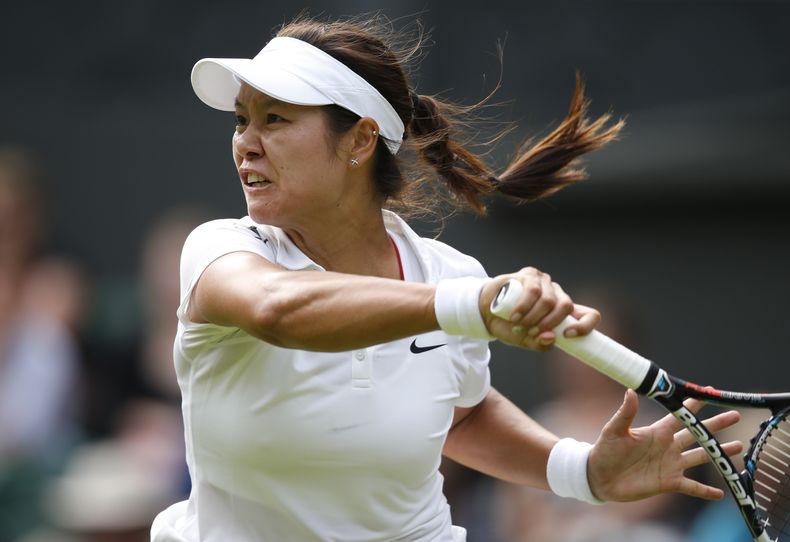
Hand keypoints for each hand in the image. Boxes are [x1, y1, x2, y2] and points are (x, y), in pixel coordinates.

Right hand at [480, 267, 600, 349]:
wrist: (485, 311)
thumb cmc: (508, 326)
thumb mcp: (524, 341)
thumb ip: (538, 343)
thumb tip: (551, 338)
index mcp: (563, 313)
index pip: (589, 315)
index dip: (585, 326)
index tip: (568, 335)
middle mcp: (557, 295)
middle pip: (566, 306)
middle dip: (549, 323)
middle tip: (532, 332)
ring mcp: (545, 283)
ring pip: (549, 300)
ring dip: (533, 317)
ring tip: (519, 325)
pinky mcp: (530, 275)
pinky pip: (533, 290)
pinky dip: (524, 306)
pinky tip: (515, 315)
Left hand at [587, 389, 742, 501]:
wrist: (599, 477)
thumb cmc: (605, 451)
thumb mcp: (614, 430)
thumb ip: (625, 412)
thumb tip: (631, 390)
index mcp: (657, 431)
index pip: (680, 415)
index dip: (694, 404)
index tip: (710, 392)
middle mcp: (668, 446)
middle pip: (698, 433)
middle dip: (716, 424)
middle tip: (735, 415)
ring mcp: (671, 464)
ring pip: (701, 456)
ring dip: (719, 453)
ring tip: (738, 447)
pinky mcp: (669, 483)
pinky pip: (692, 487)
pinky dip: (705, 491)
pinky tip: (721, 494)